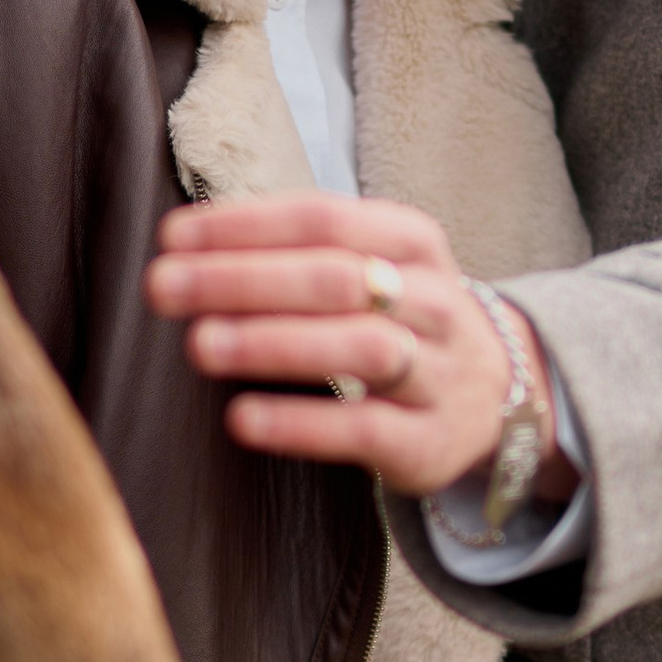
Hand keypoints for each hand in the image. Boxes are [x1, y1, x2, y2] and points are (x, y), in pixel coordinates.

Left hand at [144, 195, 576, 502]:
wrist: (496, 398)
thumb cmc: (400, 322)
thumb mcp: (373, 271)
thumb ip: (296, 255)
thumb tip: (183, 245)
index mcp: (413, 243)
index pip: (324, 219)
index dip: (245, 225)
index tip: (172, 237)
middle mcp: (435, 301)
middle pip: (337, 279)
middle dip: (243, 279)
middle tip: (164, 286)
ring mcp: (441, 373)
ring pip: (361, 348)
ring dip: (273, 343)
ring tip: (199, 345)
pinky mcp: (431, 442)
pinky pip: (365, 429)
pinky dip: (300, 423)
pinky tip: (242, 419)